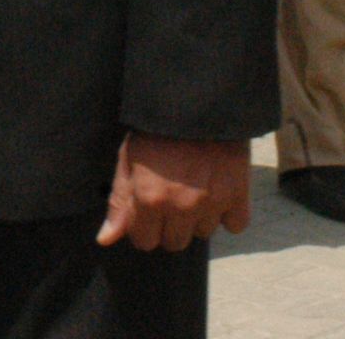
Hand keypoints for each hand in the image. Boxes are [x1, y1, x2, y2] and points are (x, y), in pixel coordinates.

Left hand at [98, 134, 249, 251]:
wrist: (197, 103)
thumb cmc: (156, 129)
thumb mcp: (128, 160)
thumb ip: (119, 203)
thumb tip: (106, 239)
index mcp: (149, 200)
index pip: (145, 242)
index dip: (144, 225)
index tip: (149, 208)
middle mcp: (180, 207)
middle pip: (175, 243)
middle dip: (170, 224)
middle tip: (173, 195)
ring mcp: (211, 203)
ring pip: (204, 233)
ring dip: (199, 217)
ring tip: (196, 186)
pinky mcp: (238, 195)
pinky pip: (235, 225)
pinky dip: (229, 213)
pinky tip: (219, 191)